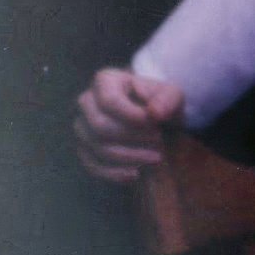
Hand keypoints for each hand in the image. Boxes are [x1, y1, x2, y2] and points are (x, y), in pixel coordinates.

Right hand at [73, 68, 184, 182]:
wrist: (159, 124)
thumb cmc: (163, 105)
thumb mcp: (173, 96)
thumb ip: (167, 100)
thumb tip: (153, 113)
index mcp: (106, 80)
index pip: (109, 101)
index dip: (133, 117)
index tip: (156, 125)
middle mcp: (87, 101)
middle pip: (100, 126)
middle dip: (133, 138)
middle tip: (159, 140)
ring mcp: (82, 127)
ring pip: (96, 147)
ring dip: (130, 157)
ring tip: (156, 157)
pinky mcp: (84, 149)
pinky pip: (91, 165)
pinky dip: (114, 173)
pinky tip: (136, 174)